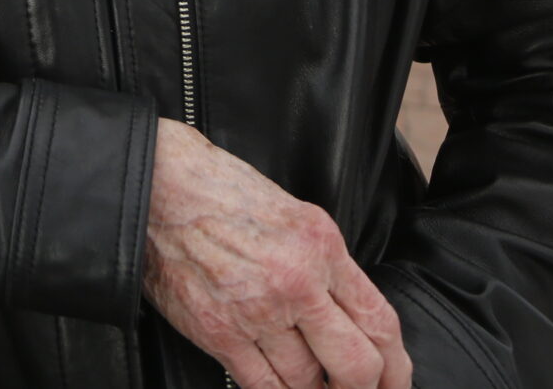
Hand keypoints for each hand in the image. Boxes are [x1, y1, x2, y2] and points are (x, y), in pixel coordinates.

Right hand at [141, 119, 411, 388]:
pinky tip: (279, 385)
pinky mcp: (218, 331)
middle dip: (361, 388)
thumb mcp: (293, 214)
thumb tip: (349, 318)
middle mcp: (295, 281)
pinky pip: (262, 385)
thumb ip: (326, 265)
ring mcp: (256, 310)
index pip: (380, 322)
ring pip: (306, 382)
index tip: (395, 381)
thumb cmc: (219, 190)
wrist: (156, 184)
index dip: (396, 366)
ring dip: (311, 387)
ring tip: (306, 379)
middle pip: (355, 365)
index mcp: (321, 246)